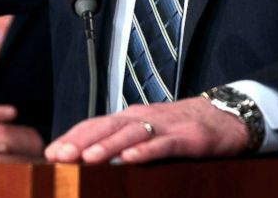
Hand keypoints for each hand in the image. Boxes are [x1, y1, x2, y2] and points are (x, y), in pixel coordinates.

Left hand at [44, 97, 249, 163]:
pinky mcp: (187, 138)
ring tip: (88, 158)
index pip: (96, 124)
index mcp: (131, 117)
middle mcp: (144, 117)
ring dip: (108, 146)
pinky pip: (163, 144)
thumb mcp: (148, 132)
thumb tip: (89, 160)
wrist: (226, 117)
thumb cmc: (181, 129)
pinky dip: (146, 151)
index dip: (73, 137)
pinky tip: (130, 159)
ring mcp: (166, 126)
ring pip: (132, 134)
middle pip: (107, 127)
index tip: (50, 153)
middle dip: (81, 141)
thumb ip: (122, 142)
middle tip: (58, 156)